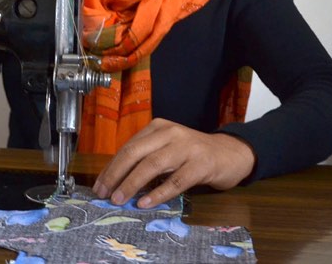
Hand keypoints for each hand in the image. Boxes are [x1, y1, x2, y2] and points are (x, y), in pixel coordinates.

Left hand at [91, 118, 255, 208]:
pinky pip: (175, 181)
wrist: (232, 153)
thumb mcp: (168, 149)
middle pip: (135, 152)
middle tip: (104, 193)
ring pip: (152, 165)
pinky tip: (145, 203)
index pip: (128, 147)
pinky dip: (158, 193)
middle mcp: (170, 133)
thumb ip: (146, 159)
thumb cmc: (194, 154)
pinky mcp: (201, 164)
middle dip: (116, 174)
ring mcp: (187, 147)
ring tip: (119, 199)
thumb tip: (117, 181)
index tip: (99, 185)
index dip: (111, 167)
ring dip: (132, 184)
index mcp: (158, 127)